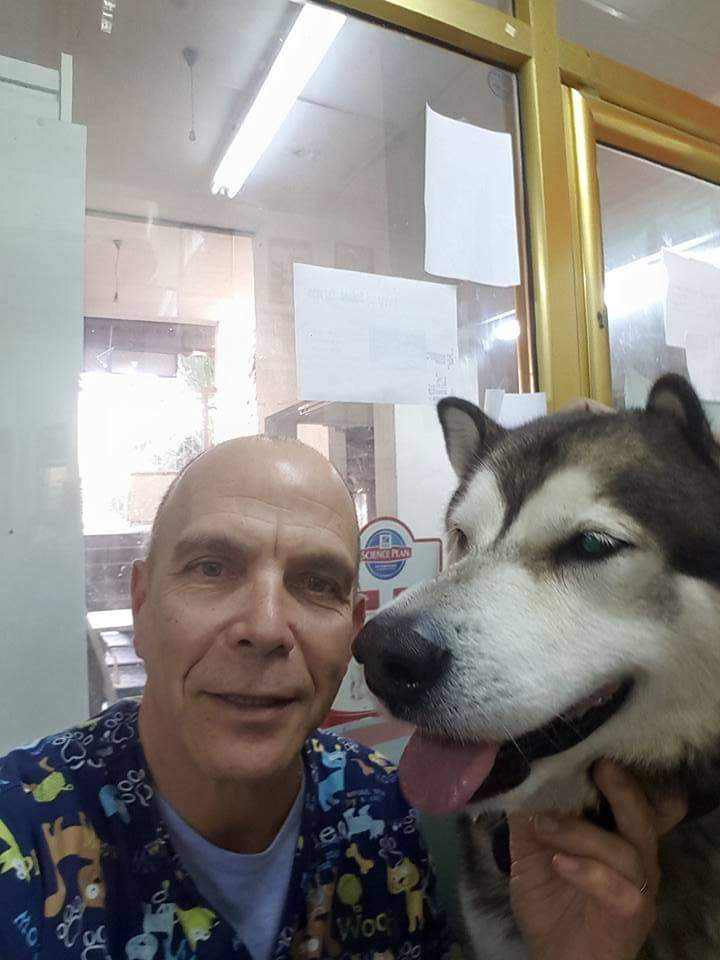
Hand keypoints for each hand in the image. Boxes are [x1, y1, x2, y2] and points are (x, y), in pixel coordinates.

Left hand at [508, 760, 685, 959]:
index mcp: (617, 834)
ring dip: (580, 833)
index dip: (618, 773)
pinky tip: (558, 863)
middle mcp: (636, 856)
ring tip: (544, 826)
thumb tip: (517, 775)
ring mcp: (638, 886)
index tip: (593, 748)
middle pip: (641, 815)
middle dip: (621, 789)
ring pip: (626, 849)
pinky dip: (587, 870)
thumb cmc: (550, 900)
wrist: (556, 958)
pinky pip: (618, 888)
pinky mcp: (632, 914)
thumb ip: (529, 817)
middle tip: (597, 766)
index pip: (629, 797)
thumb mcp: (530, 852)